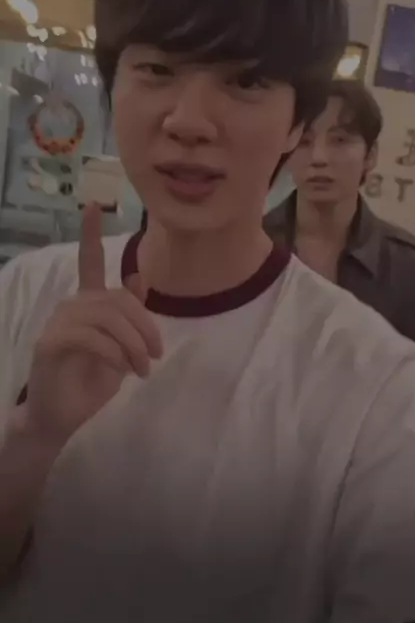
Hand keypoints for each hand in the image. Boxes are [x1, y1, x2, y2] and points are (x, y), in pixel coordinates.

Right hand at [25, 205, 161, 445]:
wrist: (61, 418)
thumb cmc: (91, 382)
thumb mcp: (120, 346)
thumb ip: (129, 314)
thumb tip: (139, 276)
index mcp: (87, 303)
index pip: (88, 262)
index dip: (91, 234)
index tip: (93, 204)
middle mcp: (70, 306)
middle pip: (116, 298)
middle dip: (144, 326)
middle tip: (156, 355)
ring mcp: (58, 322)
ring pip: (107, 317)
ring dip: (132, 344)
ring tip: (142, 369)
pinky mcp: (50, 342)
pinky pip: (92, 337)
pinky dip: (115, 353)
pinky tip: (123, 369)